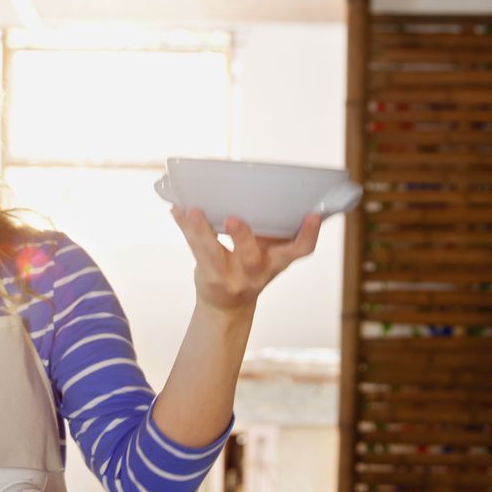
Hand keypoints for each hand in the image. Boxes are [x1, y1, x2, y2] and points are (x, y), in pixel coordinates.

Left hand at [170, 207, 321, 318]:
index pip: (299, 251)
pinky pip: (194, 249)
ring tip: (192, 210)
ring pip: (214, 254)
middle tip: (233, 219)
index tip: (314, 215)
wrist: (226, 308)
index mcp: (276, 262)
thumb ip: (272, 230)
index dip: (309, 234)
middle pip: (252, 257)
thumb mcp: (267, 255)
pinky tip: (177, 209)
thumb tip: (268, 184)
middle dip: (243, 238)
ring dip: (202, 230)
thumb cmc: (249, 269)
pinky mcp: (209, 278)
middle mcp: (256, 272)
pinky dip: (184, 226)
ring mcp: (231, 278)